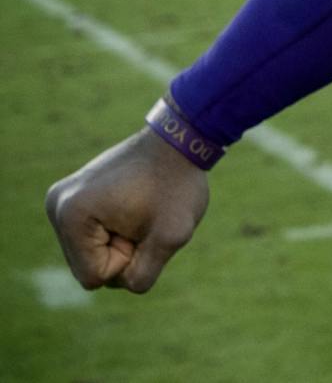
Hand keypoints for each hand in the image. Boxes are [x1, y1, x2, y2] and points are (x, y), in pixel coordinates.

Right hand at [45, 127, 209, 293]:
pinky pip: (93, 237)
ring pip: (90, 254)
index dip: (128, 261)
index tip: (144, 227)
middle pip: (88, 268)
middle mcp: (57, 206)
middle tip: (144, 217)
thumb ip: (144, 275)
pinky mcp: (72, 196)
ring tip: (138, 210)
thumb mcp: (173, 236)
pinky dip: (115, 231)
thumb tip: (123, 285)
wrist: (180, 140)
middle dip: (122, 253)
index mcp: (72, 216)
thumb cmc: (178, 185)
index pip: (95, 278)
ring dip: (119, 242)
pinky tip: (130, 205)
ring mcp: (61, 200)